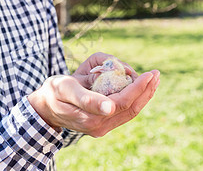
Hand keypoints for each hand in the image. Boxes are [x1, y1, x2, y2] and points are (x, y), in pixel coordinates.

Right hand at [27, 53, 159, 136]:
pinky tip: (142, 89)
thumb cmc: (55, 92)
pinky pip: (125, 113)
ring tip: (154, 80)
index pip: (123, 102)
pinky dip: (136, 100)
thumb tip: (110, 108)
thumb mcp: (66, 89)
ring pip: (130, 112)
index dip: (139, 88)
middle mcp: (99, 127)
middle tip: (156, 74)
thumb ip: (87, 98)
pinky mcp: (103, 125)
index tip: (150, 73)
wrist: (46, 107)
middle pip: (131, 108)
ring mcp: (102, 128)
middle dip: (146, 90)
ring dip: (144, 96)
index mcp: (91, 117)